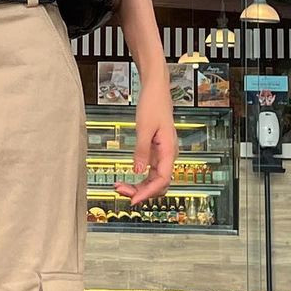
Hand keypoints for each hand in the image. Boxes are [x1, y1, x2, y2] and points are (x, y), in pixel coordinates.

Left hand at [113, 82, 177, 203]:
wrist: (156, 90)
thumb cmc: (153, 104)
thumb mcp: (144, 128)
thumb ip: (142, 151)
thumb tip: (138, 171)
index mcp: (169, 151)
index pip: (161, 180)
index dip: (148, 193)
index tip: (134, 200)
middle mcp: (168, 155)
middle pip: (158, 183)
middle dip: (141, 191)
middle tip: (120, 191)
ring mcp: (162, 154)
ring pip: (154, 179)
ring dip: (139, 186)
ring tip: (120, 187)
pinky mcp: (156, 151)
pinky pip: (150, 170)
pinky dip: (139, 177)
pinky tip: (127, 178)